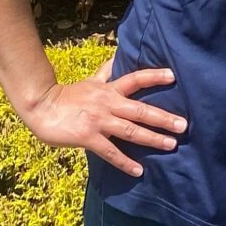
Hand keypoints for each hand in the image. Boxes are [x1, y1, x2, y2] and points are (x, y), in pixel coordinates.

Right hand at [20, 58, 185, 176]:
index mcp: (109, 89)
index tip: (174, 76)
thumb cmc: (68, 95)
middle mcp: (108, 103)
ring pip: (131, 130)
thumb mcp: (90, 80)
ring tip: (171, 145)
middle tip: (184, 125)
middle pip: (141, 110)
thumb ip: (107, 72)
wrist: (41, 107)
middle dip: (163, 118)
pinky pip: (110, 152)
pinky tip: (139, 170)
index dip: (154, 76)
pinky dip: (125, 162)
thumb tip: (119, 55)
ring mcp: (99, 121)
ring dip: (152, 138)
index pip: (136, 79)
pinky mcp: (88, 137)